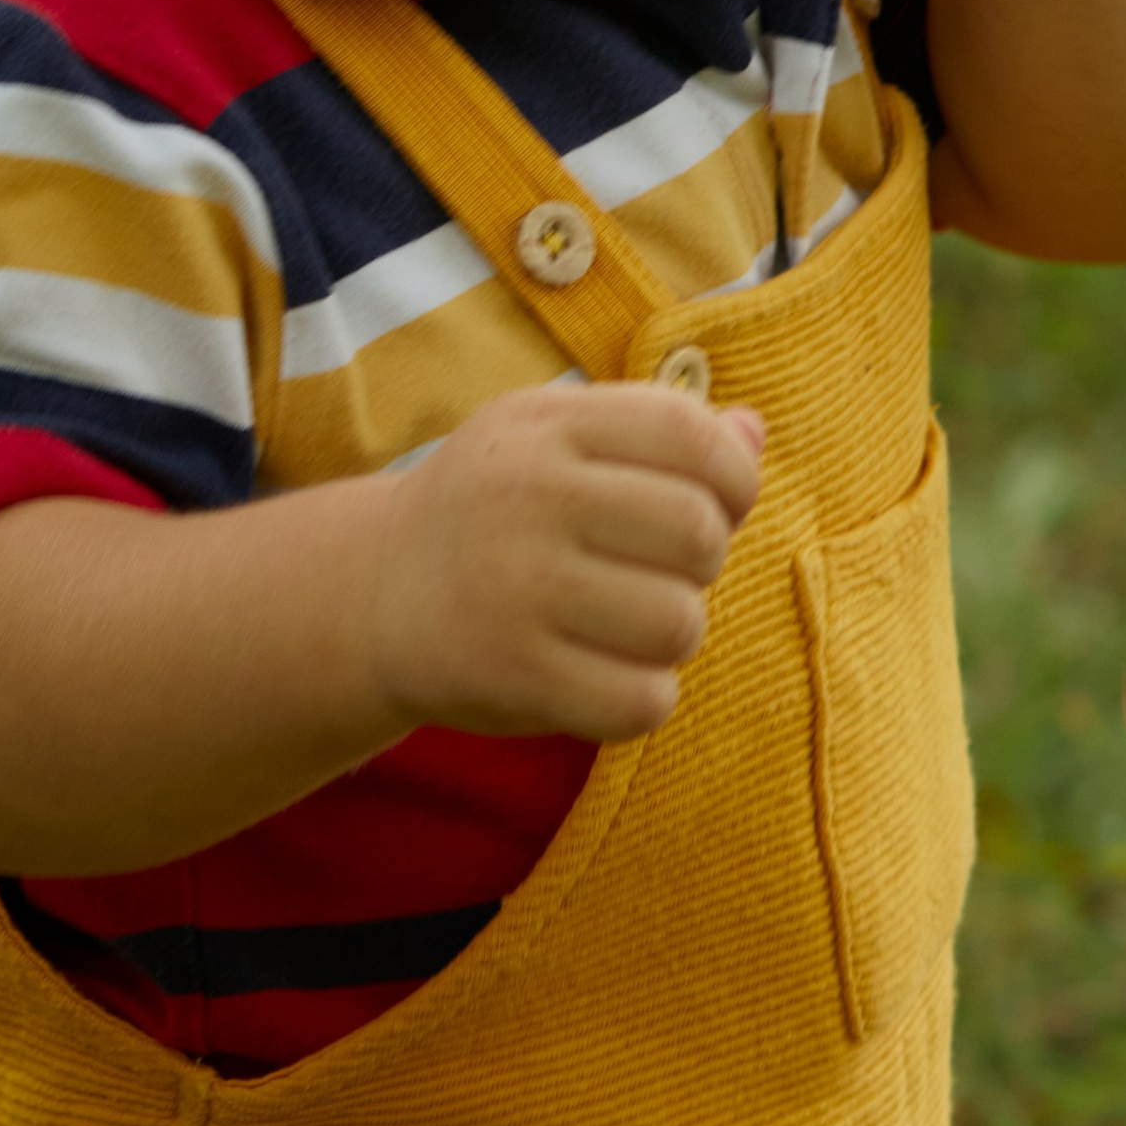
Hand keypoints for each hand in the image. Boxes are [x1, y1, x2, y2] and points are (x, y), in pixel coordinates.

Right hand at [368, 381, 764, 743]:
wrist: (374, 592)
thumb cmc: (495, 508)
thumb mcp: (555, 438)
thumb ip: (655, 431)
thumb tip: (751, 436)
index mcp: (548, 423)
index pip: (690, 434)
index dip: (733, 477)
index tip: (716, 506)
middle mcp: (530, 495)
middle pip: (698, 532)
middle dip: (700, 563)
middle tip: (654, 572)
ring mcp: (517, 587)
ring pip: (679, 623)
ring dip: (672, 635)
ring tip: (625, 625)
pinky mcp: (511, 674)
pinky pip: (641, 702)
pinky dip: (642, 699)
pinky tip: (604, 675)